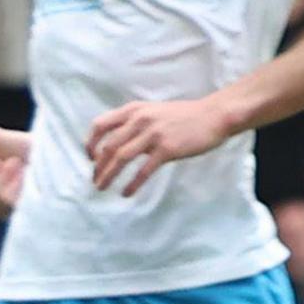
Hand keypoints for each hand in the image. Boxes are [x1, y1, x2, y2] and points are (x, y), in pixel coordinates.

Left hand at [83, 95, 242, 196]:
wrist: (213, 116)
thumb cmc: (185, 116)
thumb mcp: (154, 112)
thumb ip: (136, 124)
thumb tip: (121, 145)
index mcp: (133, 110)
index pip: (100, 125)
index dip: (91, 143)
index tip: (91, 158)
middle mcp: (139, 120)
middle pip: (109, 146)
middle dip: (98, 166)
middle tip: (95, 180)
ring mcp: (153, 135)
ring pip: (122, 158)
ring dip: (109, 175)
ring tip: (103, 188)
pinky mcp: (167, 149)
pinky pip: (144, 170)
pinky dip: (133, 183)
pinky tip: (127, 193)